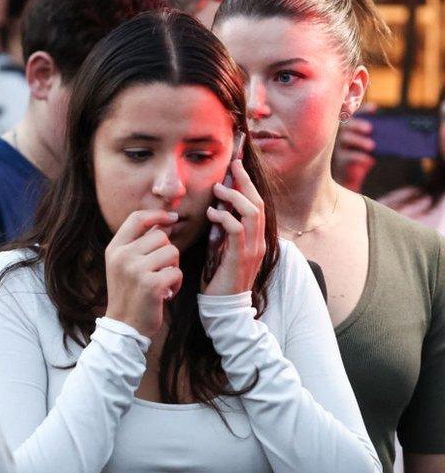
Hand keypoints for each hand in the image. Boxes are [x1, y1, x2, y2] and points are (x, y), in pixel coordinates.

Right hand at [104, 210, 182, 336]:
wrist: (124, 326)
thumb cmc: (129, 294)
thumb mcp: (123, 265)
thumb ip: (138, 244)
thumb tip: (165, 222)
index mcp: (114, 249)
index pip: (137, 218)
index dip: (157, 214)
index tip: (172, 218)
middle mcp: (123, 256)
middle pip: (161, 236)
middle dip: (167, 251)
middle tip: (159, 270)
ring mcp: (136, 270)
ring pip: (172, 252)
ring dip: (173, 267)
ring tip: (162, 281)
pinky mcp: (151, 284)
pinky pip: (177, 272)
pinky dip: (177, 283)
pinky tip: (166, 293)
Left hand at [204, 159, 265, 295]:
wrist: (225, 306)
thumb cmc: (221, 277)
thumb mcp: (224, 249)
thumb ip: (225, 231)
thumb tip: (217, 211)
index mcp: (257, 238)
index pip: (257, 204)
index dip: (249, 184)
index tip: (237, 166)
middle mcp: (259, 241)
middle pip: (258, 203)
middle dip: (246, 182)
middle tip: (233, 166)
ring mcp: (252, 249)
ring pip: (251, 212)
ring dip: (234, 197)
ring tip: (218, 190)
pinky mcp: (240, 257)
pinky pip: (237, 230)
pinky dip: (225, 217)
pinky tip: (212, 214)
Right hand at [332, 104, 376, 192]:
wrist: (350, 177)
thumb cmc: (362, 157)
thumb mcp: (370, 146)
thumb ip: (378, 138)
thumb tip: (396, 135)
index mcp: (350, 128)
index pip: (355, 115)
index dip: (363, 110)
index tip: (374, 108)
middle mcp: (341, 134)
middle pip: (346, 125)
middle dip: (358, 124)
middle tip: (370, 128)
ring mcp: (337, 147)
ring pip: (344, 139)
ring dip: (359, 141)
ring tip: (372, 146)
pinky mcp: (338, 161)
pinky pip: (346, 157)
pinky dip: (358, 157)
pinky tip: (369, 159)